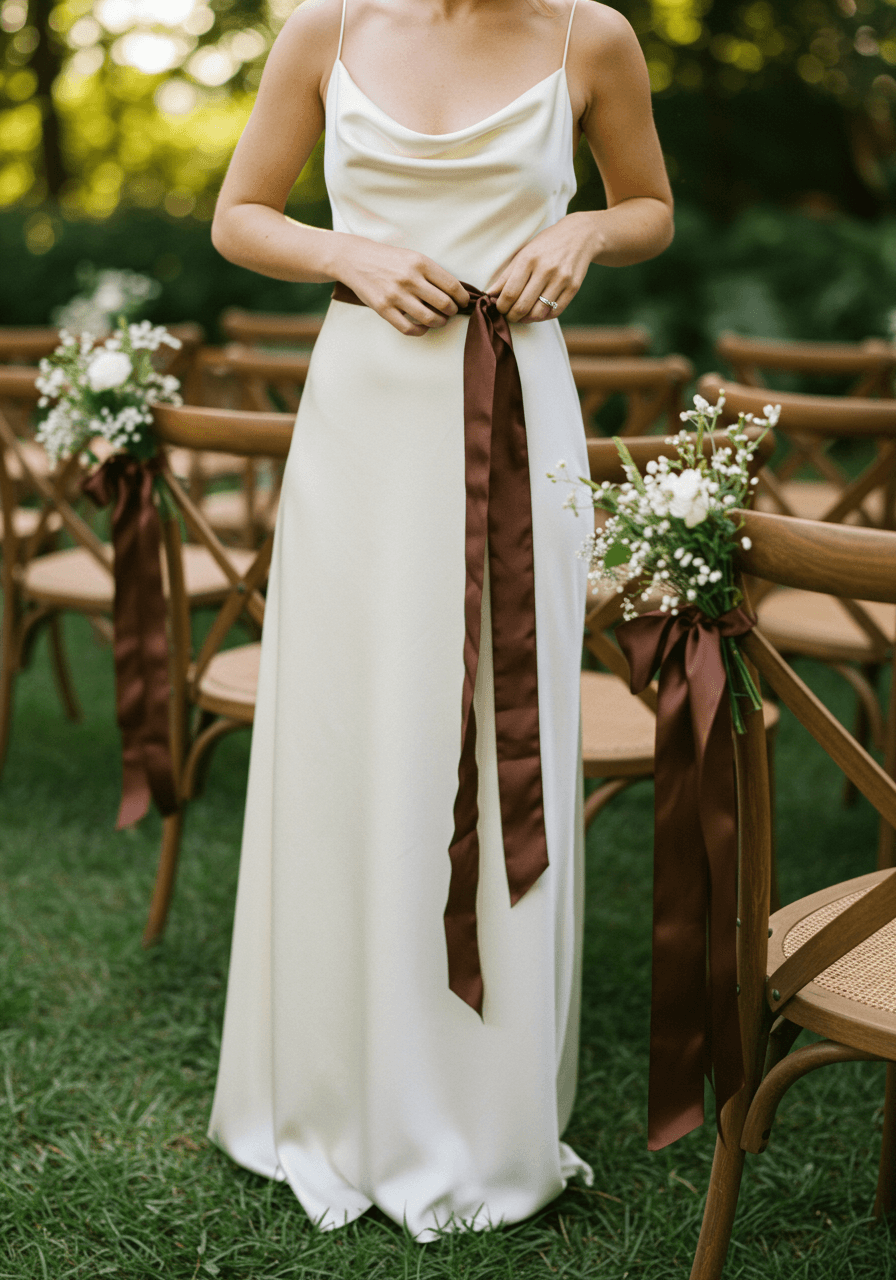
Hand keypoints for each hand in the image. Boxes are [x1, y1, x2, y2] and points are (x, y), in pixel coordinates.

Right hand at [333, 236, 469, 336]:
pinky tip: (422, 327)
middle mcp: (409, 278)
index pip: (452, 286)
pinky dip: (420, 331)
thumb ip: (431, 273)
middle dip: (452, 311)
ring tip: (439, 320)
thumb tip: (454, 293)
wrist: (356, 259)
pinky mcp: (384, 309)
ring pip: (429, 318)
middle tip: (451, 312)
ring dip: (439, 322)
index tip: (463, 302)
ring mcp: (396, 295)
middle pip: (444, 304)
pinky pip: (409, 329)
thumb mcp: (412, 257)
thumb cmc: (389, 260)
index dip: (462, 298)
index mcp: (420, 263)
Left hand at [486, 212, 597, 323]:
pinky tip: (537, 312)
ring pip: (538, 313)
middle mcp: (545, 269)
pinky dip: (543, 317)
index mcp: (529, 259)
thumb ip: (506, 276)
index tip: (499, 308)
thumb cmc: (546, 245)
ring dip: (527, 319)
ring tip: (522, 316)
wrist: (579, 235)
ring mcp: (561, 279)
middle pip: (522, 306)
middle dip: (512, 316)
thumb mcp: (524, 254)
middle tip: (509, 316)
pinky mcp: (573, 287)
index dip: (501, 307)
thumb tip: (490, 295)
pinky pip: (555, 312)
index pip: (509, 293)